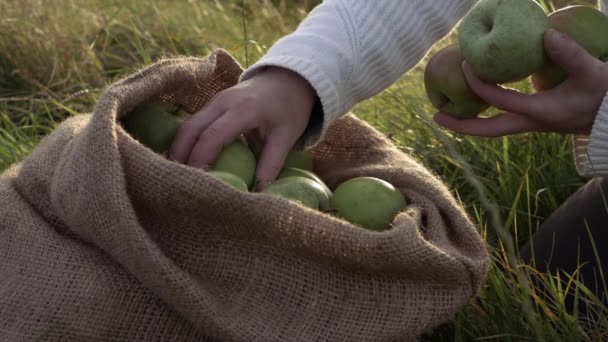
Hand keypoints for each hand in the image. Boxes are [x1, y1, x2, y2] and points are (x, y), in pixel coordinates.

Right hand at [170, 66, 315, 188]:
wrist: (287, 79)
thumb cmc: (289, 109)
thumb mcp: (286, 136)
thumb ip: (271, 164)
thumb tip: (259, 193)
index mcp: (244, 109)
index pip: (214, 134)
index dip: (201, 156)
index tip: (197, 178)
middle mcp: (223, 102)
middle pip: (191, 128)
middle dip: (180, 154)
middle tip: (179, 180)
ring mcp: (215, 101)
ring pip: (188, 125)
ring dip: (180, 148)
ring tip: (179, 175)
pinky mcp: (212, 105)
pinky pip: (193, 123)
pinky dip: (186, 142)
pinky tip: (186, 161)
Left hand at [434, 29, 607, 136]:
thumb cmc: (606, 97)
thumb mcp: (592, 72)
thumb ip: (570, 55)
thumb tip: (546, 35)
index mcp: (539, 112)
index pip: (499, 100)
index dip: (479, 84)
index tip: (464, 66)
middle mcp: (531, 123)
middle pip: (488, 130)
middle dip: (461, 126)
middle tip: (435, 118)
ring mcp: (532, 124)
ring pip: (494, 127)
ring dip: (471, 122)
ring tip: (448, 113)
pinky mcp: (536, 120)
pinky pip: (503, 119)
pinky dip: (487, 113)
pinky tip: (478, 102)